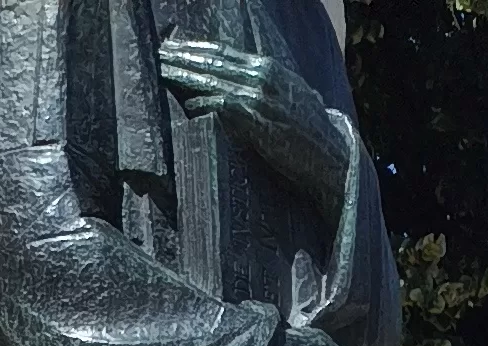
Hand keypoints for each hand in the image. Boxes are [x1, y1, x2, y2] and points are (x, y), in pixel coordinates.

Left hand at [159, 35, 346, 210]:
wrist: (332, 156)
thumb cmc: (311, 135)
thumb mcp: (289, 100)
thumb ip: (266, 90)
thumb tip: (245, 91)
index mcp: (266, 68)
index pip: (222, 52)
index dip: (194, 47)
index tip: (171, 47)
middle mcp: (261, 75)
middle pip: (211, 60)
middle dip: (181, 56)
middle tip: (155, 55)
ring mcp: (259, 96)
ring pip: (211, 78)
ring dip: (183, 76)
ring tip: (159, 74)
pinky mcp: (257, 120)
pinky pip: (221, 105)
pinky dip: (202, 103)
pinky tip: (184, 103)